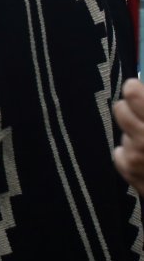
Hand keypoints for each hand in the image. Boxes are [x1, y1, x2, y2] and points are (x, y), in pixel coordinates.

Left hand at [114, 78, 143, 195]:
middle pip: (120, 109)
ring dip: (134, 133)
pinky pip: (121, 153)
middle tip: (141, 111)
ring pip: (123, 132)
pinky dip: (130, 153)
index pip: (133, 93)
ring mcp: (135, 157)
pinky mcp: (130, 173)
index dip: (135, 89)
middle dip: (130, 108)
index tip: (135, 87)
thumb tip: (143, 91)